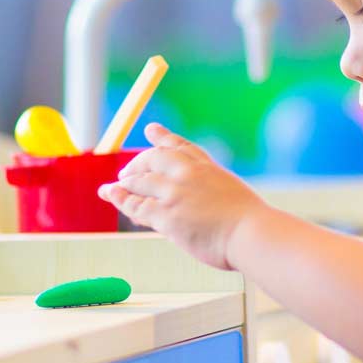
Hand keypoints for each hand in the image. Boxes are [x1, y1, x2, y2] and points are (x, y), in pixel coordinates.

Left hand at [98, 124, 268, 269]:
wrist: (251, 233)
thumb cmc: (250, 223)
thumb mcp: (231, 195)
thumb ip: (209, 192)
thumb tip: (192, 202)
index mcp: (208, 168)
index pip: (181, 147)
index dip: (163, 137)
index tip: (152, 129)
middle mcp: (188, 174)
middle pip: (153, 159)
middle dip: (137, 165)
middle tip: (125, 173)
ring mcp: (175, 192)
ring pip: (140, 182)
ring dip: (123, 185)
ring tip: (111, 188)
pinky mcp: (166, 214)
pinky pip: (137, 204)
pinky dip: (122, 199)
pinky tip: (113, 195)